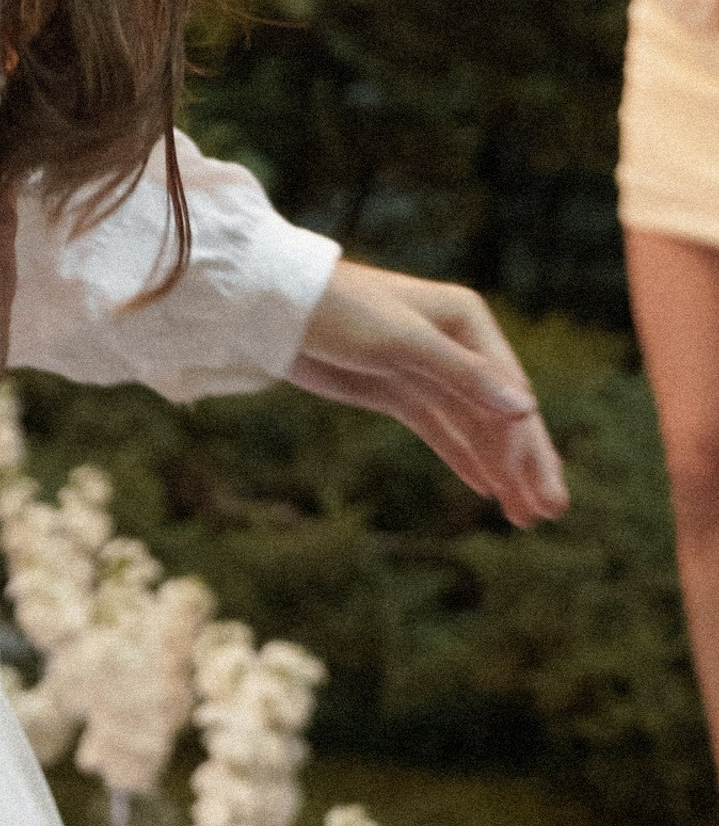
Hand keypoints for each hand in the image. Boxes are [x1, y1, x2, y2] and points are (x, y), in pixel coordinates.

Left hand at [286, 260, 566, 526]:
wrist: (275, 306)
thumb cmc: (340, 309)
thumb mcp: (401, 340)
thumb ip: (462, 374)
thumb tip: (524, 408)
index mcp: (466, 322)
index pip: (509, 393)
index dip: (528, 444)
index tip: (541, 490)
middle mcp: (455, 345)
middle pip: (499, 414)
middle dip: (526, 464)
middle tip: (551, 514)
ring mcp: (426, 369)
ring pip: (473, 428)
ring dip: (500, 469)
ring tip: (525, 518)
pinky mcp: (396, 389)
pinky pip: (440, 429)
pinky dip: (463, 457)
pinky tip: (487, 489)